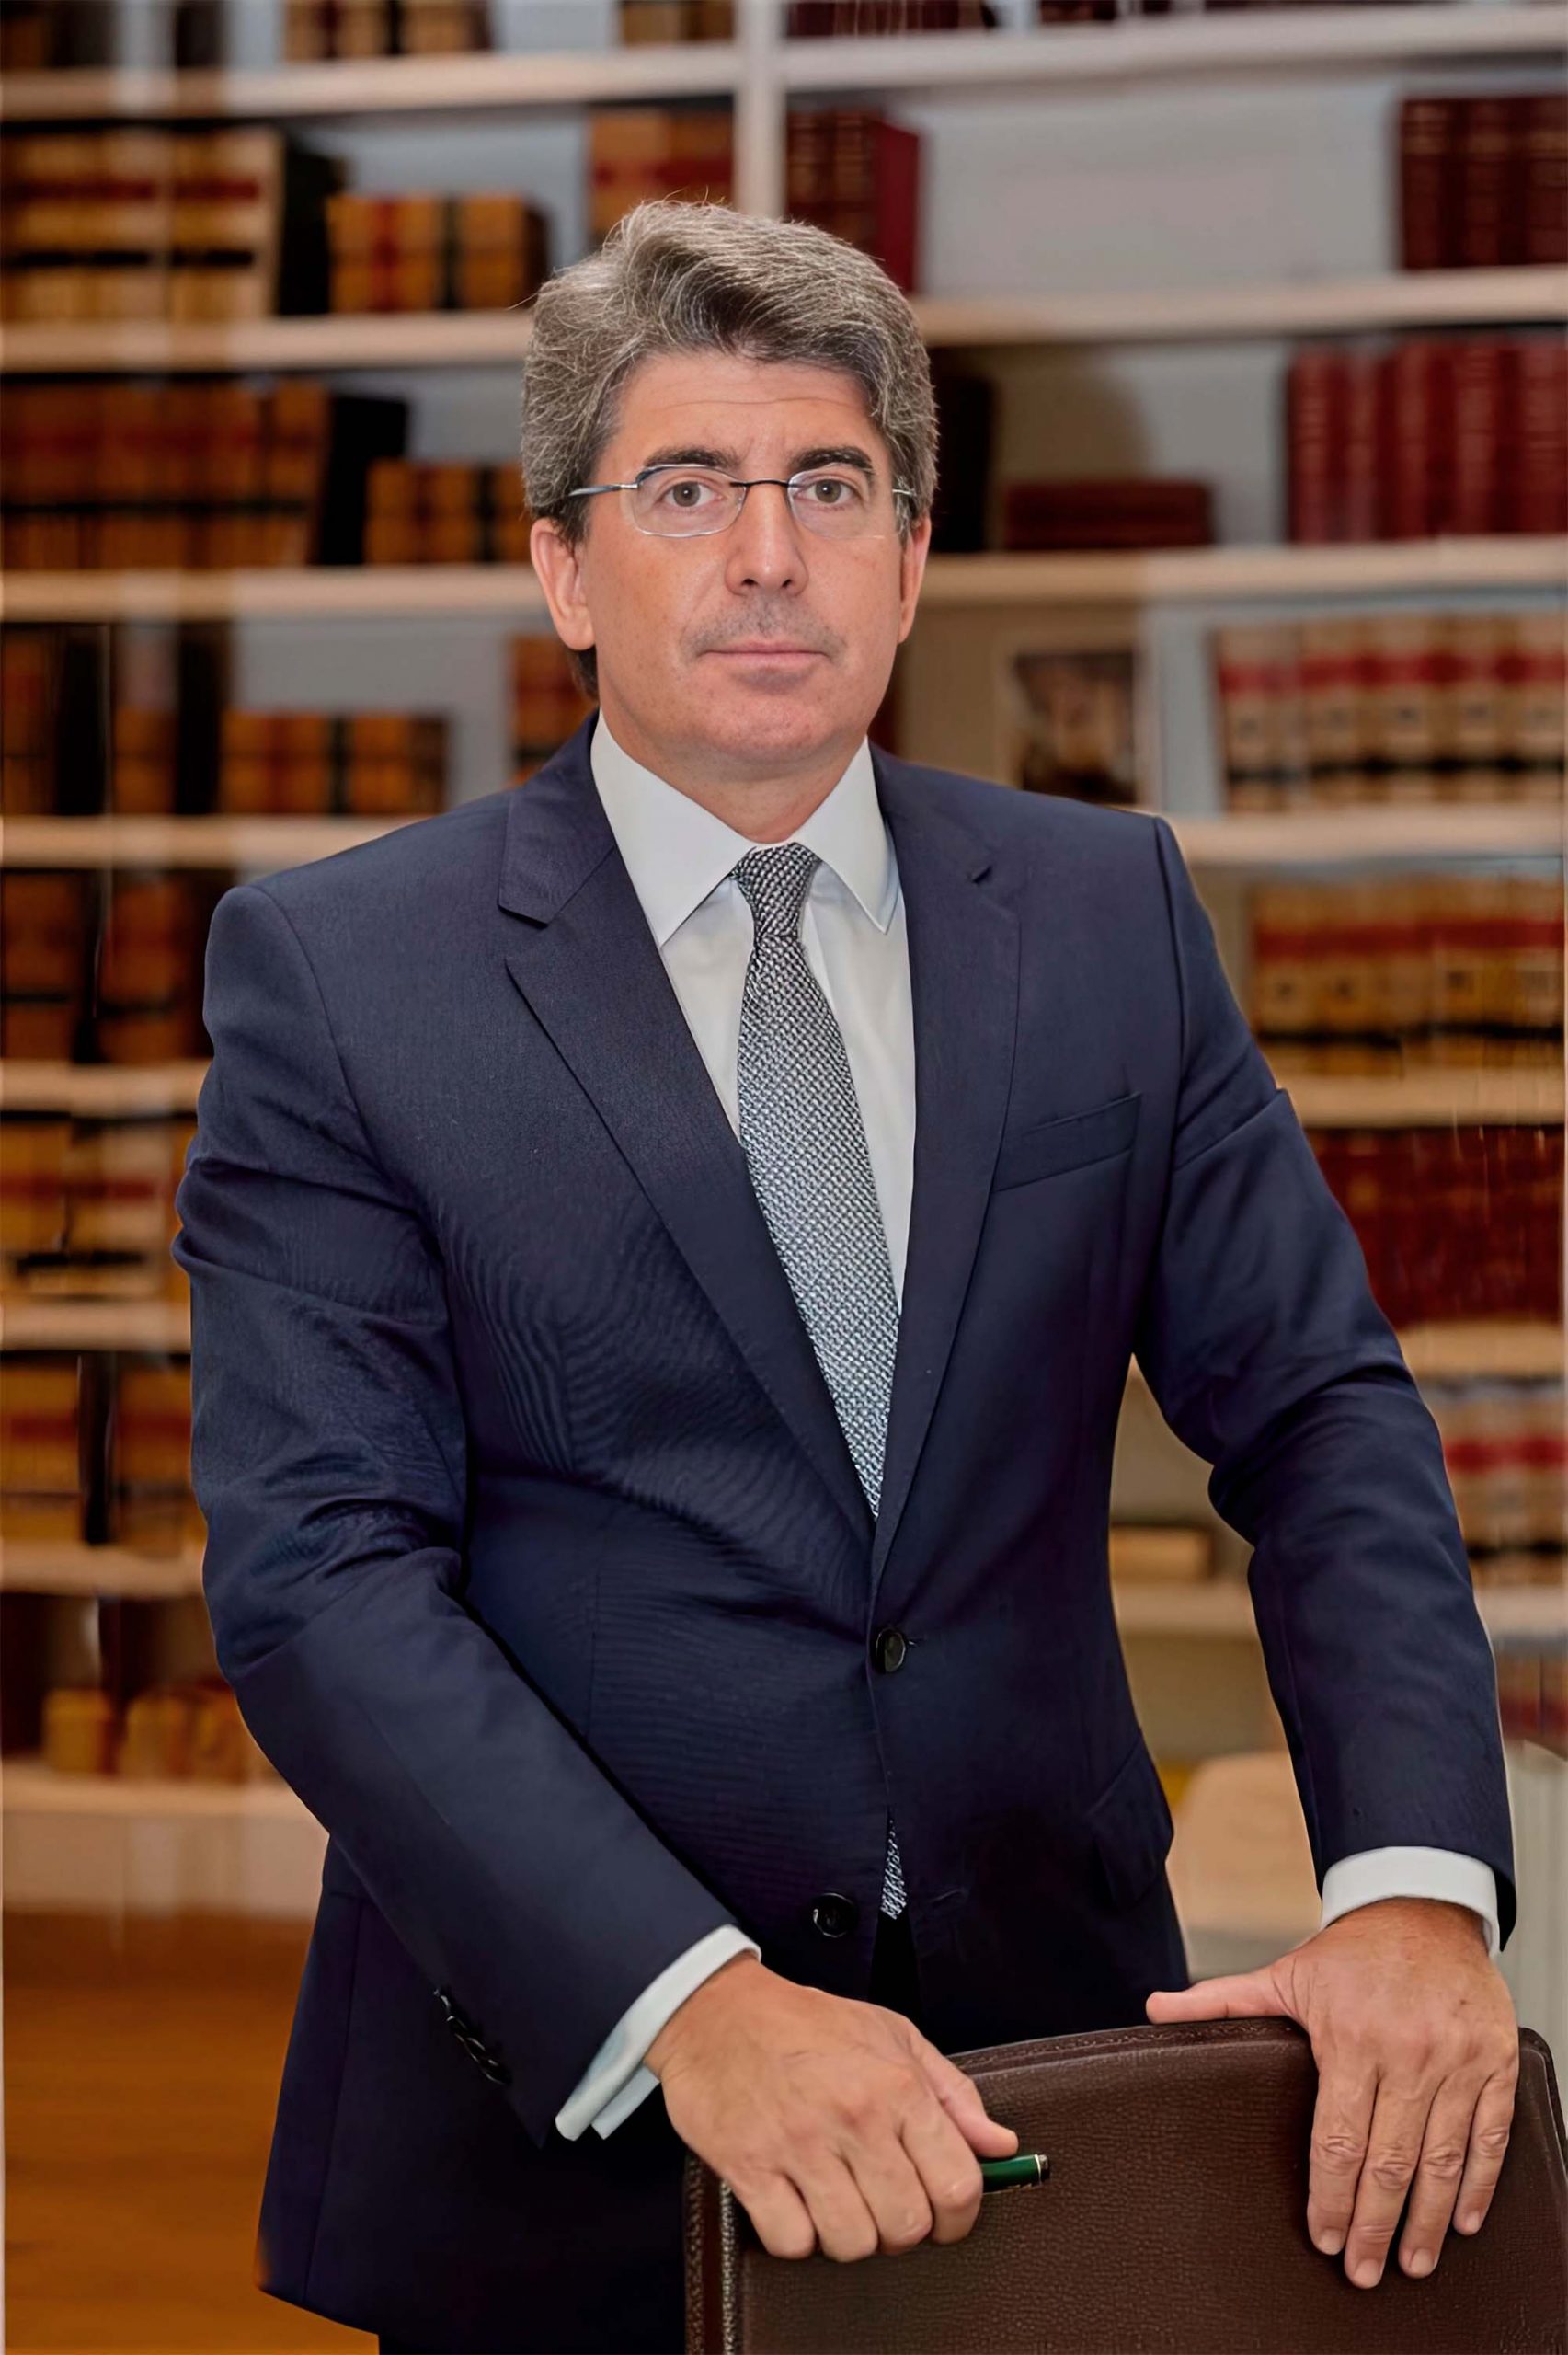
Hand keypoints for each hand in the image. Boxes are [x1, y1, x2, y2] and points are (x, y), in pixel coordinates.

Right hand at [645, 1952, 1018, 2261]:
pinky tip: (796, 2203)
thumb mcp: (894, 2036)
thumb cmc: (807, 2023)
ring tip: (839, 2201)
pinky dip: (797, 2236)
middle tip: (884, 2203)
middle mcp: (853, 2117)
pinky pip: (791, 2242)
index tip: (945, 2215)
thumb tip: (1000, 2144)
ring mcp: (799, 2145)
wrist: (716, 2010)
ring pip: (852, 2242)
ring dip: (849, 2235)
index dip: (959, 2215)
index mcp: (896, 2086)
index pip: (957, 2185)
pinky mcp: (749, 2166)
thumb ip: (953, 2094)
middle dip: (901, 2228)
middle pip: (905, 2225)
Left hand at [1145, 1897, 1518, 2288]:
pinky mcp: (1494, 2063)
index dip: (1331, 2198)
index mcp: (1350, 2036)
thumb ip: (1221, 2002)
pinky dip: (1479, 2184)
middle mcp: (1407, 2052)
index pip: (1337, 2138)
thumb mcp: (1284, 1975)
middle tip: (1362, 2271)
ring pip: (1442, 2159)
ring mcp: (1457, 2060)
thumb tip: (1156, 2010)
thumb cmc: (1353, 1952)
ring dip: (1427, 2221)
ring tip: (1411, 2262)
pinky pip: (1490, 2136)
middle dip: (1374, 2227)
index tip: (1325, 2238)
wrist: (1423, 1908)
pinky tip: (1461, 2219)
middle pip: (1389, 2162)